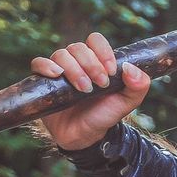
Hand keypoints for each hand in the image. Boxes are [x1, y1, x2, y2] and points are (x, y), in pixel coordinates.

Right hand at [31, 32, 152, 150]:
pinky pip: (38, 63)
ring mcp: (59, 71)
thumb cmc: (105, 115)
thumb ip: (139, 85)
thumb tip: (130, 67)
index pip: (95, 40)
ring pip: (61, 54)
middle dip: (91, 64)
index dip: (103, 51)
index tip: (111, 72)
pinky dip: (46, 65)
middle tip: (100, 84)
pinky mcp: (43, 82)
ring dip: (74, 69)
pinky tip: (57, 75)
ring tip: (84, 89)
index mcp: (96, 61)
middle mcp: (77, 62)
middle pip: (78, 47)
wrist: (85, 136)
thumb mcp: (127, 102)